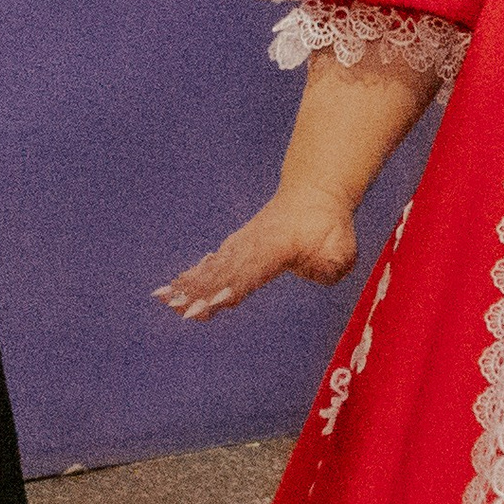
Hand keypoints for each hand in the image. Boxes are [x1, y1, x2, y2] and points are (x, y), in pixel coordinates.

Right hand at [154, 183, 356, 324]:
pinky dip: (191, 277)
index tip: (213, 303)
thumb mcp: (340, 250)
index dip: (233, 288)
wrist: (314, 194)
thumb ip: (328, 267)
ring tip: (163, 300)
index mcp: (277, 248)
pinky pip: (212, 264)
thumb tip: (316, 271)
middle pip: (224, 272)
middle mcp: (253, 245)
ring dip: (189, 285)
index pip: (252, 272)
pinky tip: (172, 291)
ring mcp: (242, 244)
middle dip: (200, 292)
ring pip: (213, 268)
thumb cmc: (330, 227)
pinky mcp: (237, 247)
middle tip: (178, 310)